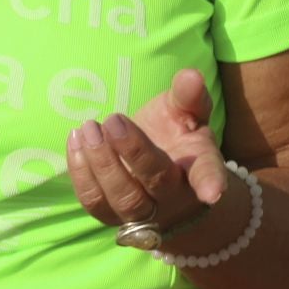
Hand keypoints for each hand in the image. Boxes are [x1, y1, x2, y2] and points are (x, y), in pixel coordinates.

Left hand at [66, 68, 232, 232]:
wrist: (161, 177)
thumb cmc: (176, 138)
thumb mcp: (187, 114)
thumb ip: (188, 96)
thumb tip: (191, 75)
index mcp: (197, 169)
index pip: (206, 176)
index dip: (210, 183)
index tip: (213, 193)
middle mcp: (171, 196)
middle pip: (155, 181)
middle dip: (133, 151)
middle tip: (114, 120)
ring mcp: (141, 211)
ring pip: (122, 197)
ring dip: (101, 163)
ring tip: (88, 128)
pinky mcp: (111, 213)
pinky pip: (94, 201)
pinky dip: (80, 172)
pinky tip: (75, 140)